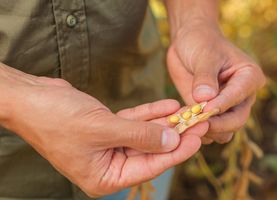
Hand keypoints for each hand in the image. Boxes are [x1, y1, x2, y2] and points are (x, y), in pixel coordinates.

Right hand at [0, 66, 207, 196]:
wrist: (30, 98)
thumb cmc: (57, 118)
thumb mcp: (103, 129)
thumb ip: (140, 135)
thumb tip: (172, 140)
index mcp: (105, 177)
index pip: (151, 166)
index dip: (177, 151)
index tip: (198, 136)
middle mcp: (109, 165)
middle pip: (151, 149)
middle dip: (175, 134)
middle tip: (200, 121)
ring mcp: (109, 146)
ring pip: (145, 134)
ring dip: (165, 122)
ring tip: (189, 111)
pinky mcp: (107, 128)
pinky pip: (134, 122)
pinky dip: (150, 114)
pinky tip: (169, 105)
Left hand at [167, 23, 265, 143]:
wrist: (189, 43)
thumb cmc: (201, 42)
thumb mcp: (204, 55)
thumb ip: (205, 77)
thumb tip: (204, 99)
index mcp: (249, 77)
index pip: (238, 97)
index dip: (221, 105)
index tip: (203, 109)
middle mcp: (243, 96)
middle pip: (236, 121)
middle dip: (216, 124)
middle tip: (193, 121)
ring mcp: (228, 108)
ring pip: (224, 132)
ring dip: (205, 131)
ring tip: (185, 121)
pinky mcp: (212, 115)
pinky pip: (207, 131)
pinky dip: (195, 131)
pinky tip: (180, 121)